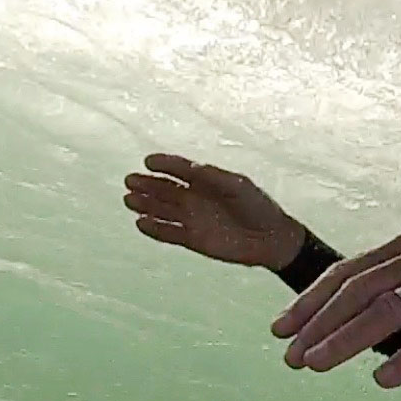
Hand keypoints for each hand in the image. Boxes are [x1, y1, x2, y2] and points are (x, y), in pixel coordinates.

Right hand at [123, 153, 302, 268]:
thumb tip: (191, 168)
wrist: (270, 239)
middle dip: (147, 184)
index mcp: (207, 181)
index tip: (149, 161)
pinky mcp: (192, 239)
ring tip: (129, 199)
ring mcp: (192, 218)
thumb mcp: (239, 186)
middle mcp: (196, 198)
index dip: (164, 164)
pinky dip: (154, 229)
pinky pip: (168, 233)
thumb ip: (215, 178)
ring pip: (162, 210)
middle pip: (165, 189)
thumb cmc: (258, 207)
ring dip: (146, 204)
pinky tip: (140, 223)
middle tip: (130, 180)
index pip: (180, 169)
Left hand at [270, 232, 400, 386]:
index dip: (310, 300)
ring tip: (318, 364)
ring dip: (347, 338)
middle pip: (359, 290)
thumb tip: (348, 325)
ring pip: (389, 308)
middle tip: (291, 356)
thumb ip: (394, 288)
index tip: (280, 328)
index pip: (347, 272)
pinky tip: (384, 378)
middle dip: (319, 324)